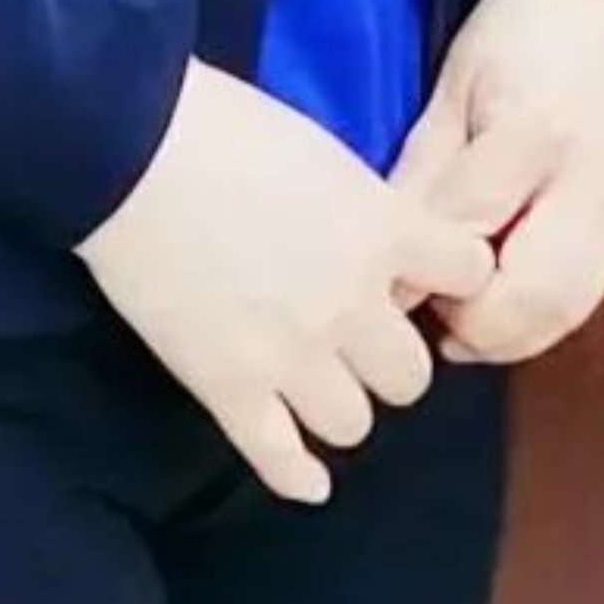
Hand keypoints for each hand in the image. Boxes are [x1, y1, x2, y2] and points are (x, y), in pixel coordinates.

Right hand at [76, 59, 498, 507]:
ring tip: (316, 383)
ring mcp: (291, 355)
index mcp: (383, 230)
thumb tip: (385, 244)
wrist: (133, 147)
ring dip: (339, 404)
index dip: (450, 275)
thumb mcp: (326, 154)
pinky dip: (296, 474)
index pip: (469, 274)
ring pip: (353, 424)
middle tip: (358, 338)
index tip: (425, 275)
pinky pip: (280, 460)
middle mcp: (350, 304)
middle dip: (388, 358)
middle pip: (411, 375)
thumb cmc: (227, 127)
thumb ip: (369, 211)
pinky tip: (306, 476)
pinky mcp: (229, 389)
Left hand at [389, 0, 603, 413]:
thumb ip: (421, 185)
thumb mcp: (448, 95)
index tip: (380, 287)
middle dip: (472, 322)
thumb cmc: (510, 35)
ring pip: (579, 305)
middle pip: (532, 291)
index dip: (416, 273)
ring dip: (521, 334)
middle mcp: (595, 178)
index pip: (467, 237)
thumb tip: (382, 276)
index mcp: (534, 135)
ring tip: (471, 324)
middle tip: (432, 310)